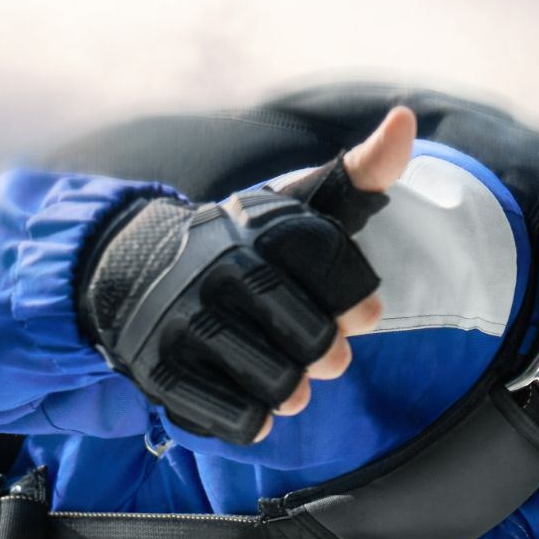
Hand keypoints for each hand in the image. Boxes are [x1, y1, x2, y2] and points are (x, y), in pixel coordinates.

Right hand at [75, 107, 407, 443]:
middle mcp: (217, 269)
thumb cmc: (245, 246)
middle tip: (324, 356)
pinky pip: (234, 416)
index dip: (357, 297)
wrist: (133, 268)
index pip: (331, 264)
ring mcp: (184, 321)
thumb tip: (405, 121)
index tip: (363, 313)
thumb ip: (360, 173)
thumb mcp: (298, 205)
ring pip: (276, 382)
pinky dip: (254, 417)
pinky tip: (255, 404)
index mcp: (256, 227)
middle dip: (327, 352)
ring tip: (289, 383)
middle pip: (311, 337)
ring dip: (292, 389)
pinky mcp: (160, 369)